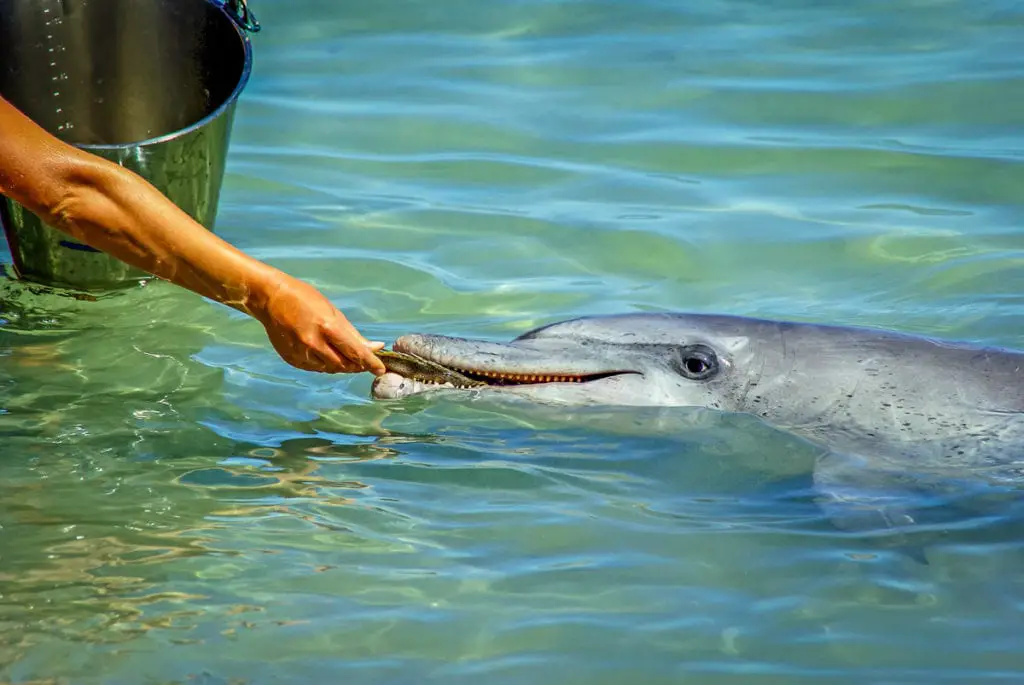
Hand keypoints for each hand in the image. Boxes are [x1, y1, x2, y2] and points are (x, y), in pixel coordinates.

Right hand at [255, 274, 386, 375]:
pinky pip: (316, 368)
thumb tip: (375, 347)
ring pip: (330, 369)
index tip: (381, 370)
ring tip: (346, 355)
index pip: (355, 352)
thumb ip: (353, 334)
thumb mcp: (333, 312)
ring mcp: (301, 353)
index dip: (370, 363)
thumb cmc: (305, 299)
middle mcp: (313, 343)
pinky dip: (325, 364)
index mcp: (327, 327)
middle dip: (357, 365)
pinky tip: (326, 354)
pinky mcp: (292, 359)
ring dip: (342, 365)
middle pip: (344, 365)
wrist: (271, 299)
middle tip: (365, 362)